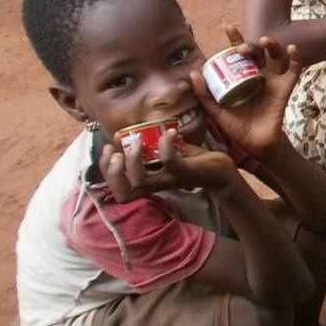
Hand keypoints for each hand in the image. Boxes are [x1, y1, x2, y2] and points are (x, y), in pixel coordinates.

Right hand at [100, 127, 236, 200]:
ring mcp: (170, 180)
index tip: (108, 150)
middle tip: (116, 153)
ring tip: (138, 141)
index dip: (105, 172)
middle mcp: (156, 184)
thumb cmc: (188, 161)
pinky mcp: (186, 172)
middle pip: (123, 194)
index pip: (118, 189)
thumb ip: (143, 147)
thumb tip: (120, 135)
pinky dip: (165, 145)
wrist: (219, 170)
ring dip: (133, 160)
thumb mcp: (162, 153)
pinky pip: (170, 162)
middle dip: (112, 173)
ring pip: (141, 182)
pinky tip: (169, 132)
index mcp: (147, 181)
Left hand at [192, 27, 298, 159]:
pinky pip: (294, 70)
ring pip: (276, 56)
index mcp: (242, 76)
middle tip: (242, 48)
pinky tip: (293, 49)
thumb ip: (204, 94)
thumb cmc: (236, 127)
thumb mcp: (216, 110)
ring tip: (266, 42)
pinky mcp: (285, 88)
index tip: (228, 28)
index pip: (238, 53)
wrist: (255, 144)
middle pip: (258, 52)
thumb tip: (193, 73)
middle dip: (251, 44)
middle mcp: (258, 75)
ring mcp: (273, 80)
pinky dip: (296, 58)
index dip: (235, 39)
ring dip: (273, 45)